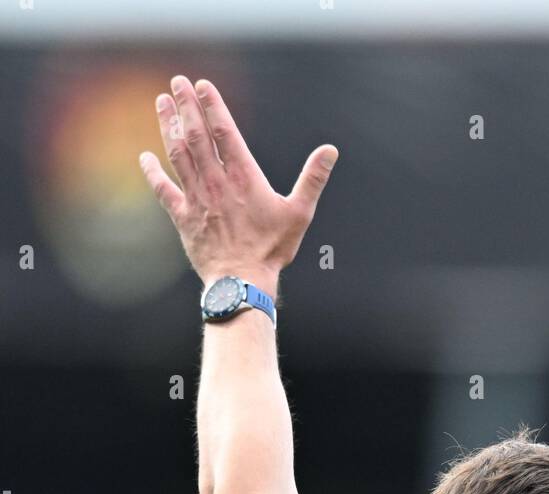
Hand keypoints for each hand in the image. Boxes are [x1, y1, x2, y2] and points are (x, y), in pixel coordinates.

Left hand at [138, 75, 338, 286]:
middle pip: (197, 136)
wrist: (241, 282)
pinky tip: (145, 156)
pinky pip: (163, 189)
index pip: (224, 132)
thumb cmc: (272, 250)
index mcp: (244, 178)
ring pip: (178, 154)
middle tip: (177, 82)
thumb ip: (313, 179)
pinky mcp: (183, 218)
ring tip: (161, 103)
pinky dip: (152, 172)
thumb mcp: (300, 213)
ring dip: (168, 126)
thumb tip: (330, 151)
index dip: (212, 106)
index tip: (202, 85)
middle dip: (186, 106)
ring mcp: (196, 199)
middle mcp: (216, 183)